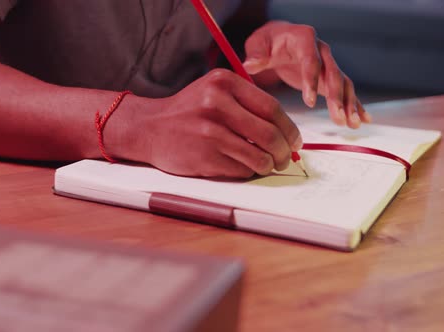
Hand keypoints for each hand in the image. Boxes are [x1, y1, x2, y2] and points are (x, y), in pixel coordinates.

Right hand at [138, 69, 301, 177]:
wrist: (149, 128)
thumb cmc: (187, 111)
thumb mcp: (214, 91)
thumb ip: (246, 103)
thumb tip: (286, 132)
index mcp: (223, 83)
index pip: (271, 108)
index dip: (289, 129)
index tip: (294, 141)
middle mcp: (216, 104)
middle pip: (269, 134)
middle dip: (284, 151)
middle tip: (285, 158)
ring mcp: (209, 133)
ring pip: (258, 157)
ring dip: (269, 165)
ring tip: (267, 165)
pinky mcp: (204, 157)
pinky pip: (241, 170)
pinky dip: (248, 172)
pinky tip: (243, 167)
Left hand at [242, 21, 370, 128]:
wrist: (281, 39)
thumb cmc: (268, 42)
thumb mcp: (258, 43)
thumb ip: (256, 54)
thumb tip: (250, 64)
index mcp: (305, 39)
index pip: (311, 61)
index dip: (311, 81)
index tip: (309, 102)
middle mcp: (322, 50)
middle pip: (333, 74)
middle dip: (337, 98)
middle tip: (339, 118)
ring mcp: (329, 64)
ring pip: (344, 84)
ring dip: (350, 104)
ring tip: (352, 124)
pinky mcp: (330, 77)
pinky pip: (346, 91)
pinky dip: (356, 105)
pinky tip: (363, 120)